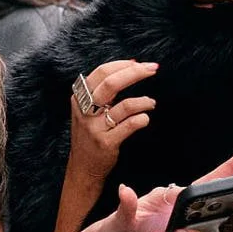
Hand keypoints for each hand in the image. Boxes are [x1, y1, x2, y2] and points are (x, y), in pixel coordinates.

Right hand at [65, 60, 159, 186]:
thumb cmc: (90, 135)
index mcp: (80, 98)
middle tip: (153, 69)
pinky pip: (129, 125)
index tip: (139, 64)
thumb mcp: (87, 110)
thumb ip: (102, 91)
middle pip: (111, 83)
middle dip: (135, 73)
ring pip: (124, 106)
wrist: (82, 167)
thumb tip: (130, 66)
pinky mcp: (106, 142)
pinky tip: (145, 119)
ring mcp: (94, 127)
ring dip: (143, 101)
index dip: (123, 65)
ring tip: (151, 103)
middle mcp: (85, 111)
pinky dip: (141, 119)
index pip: (102, 72)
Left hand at [87, 144, 232, 231]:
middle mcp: (180, 204)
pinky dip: (221, 224)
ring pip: (214, 209)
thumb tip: (125, 191)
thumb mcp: (120, 220)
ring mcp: (182, 219)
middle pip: (215, 190)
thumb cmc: (114, 231)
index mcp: (172, 197)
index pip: (205, 181)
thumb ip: (126, 206)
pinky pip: (206, 228)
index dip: (228, 167)